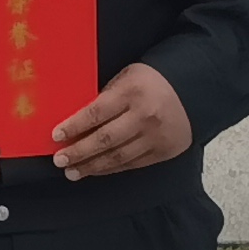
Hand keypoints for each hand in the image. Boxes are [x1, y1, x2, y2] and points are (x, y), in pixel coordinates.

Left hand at [50, 62, 192, 179]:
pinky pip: (132, 164)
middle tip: (60, 160)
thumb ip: (105, 96)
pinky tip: (96, 170)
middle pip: (105, 139)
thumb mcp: (126, 77)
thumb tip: (78, 120)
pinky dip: (111, 169)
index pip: (96, 112)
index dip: (74, 126)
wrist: (192, 91)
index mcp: (132, 92)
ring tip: (72, 172)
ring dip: (92, 166)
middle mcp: (144, 116)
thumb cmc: (151, 81)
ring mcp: (155, 137)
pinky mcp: (163, 152)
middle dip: (79, 152)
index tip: (56, 135)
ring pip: (118, 157)